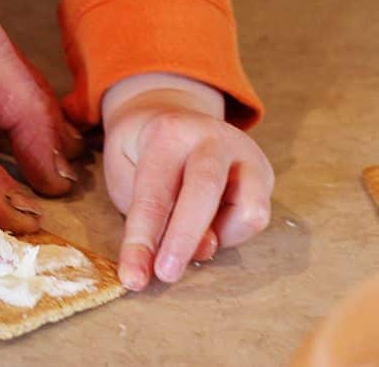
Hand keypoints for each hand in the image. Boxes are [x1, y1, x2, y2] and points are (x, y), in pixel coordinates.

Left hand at [102, 73, 273, 290]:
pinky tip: (214, 217)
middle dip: (184, 239)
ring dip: (218, 237)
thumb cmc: (143, 154)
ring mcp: (243, 153)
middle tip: (165, 274)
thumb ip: (153, 211)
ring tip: (194, 229)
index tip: (133, 278)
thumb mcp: (127, 173)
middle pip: (204, 190)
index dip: (142, 241)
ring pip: (247, 210)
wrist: (170, 113)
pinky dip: (233, 231)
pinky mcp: (263, 172)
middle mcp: (210, 137)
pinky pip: (255, 217)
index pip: (154, 193)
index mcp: (168, 132)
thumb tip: (206, 248)